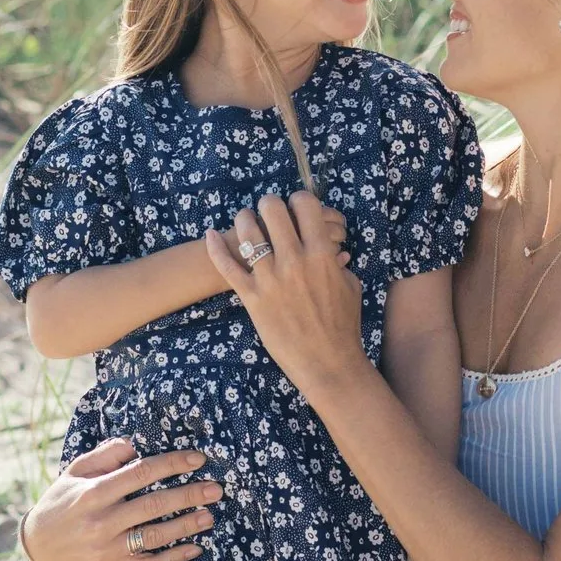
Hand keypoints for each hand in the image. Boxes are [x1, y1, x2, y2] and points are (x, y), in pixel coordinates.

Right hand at [18, 438, 219, 560]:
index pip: (141, 472)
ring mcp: (109, 546)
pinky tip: (195, 548)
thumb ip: (105, 455)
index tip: (198, 459)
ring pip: (155, 536)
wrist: (38, 547)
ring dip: (186, 525)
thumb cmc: (61, 502)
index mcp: (95, 491)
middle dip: (188, 494)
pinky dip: (174, 557)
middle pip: (154, 504)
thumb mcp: (75, 471)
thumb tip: (136, 444)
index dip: (172, 464)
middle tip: (216, 489)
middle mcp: (103, 520)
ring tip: (210, 516)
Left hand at [201, 191, 365, 397]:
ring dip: (244, 219)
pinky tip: (210, 235)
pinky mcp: (252, 297)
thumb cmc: (344, 326)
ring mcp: (270, 279)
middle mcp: (294, 261)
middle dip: (270, 204)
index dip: (300, 199)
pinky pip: (227, 267)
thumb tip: (329, 249)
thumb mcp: (350, 285)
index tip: (297, 205)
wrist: (328, 362)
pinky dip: (215, 248)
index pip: (305, 205)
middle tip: (269, 210)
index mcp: (322, 255)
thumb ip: (335, 262)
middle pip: (273, 209)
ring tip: (245, 219)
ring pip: (247, 232)